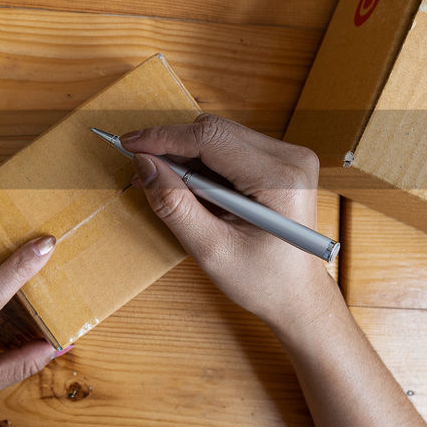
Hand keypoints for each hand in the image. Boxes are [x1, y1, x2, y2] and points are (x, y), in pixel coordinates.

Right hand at [121, 114, 336, 330]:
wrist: (297, 294)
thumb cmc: (263, 280)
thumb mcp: (210, 250)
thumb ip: (175, 205)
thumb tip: (144, 164)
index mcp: (279, 180)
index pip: (211, 138)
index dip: (164, 137)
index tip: (129, 143)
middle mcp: (291, 158)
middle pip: (215, 131)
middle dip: (173, 147)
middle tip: (142, 171)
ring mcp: (289, 156)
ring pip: (220, 135)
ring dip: (188, 156)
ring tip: (168, 187)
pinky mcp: (281, 161)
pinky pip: (231, 146)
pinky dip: (204, 163)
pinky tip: (194, 189)